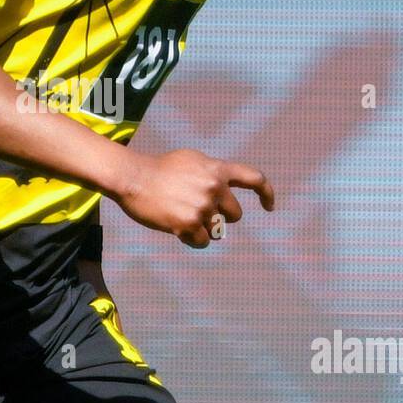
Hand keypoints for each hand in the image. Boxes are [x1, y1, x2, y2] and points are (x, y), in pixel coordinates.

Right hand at [111, 148, 274, 248]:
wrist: (133, 177)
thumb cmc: (158, 169)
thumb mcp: (190, 160)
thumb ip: (211, 172)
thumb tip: (223, 186)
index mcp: (216, 169)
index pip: (254, 178)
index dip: (266, 193)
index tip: (269, 207)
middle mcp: (214, 187)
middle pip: (235, 214)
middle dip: (220, 216)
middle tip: (198, 211)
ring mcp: (202, 207)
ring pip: (217, 231)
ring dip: (204, 229)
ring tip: (181, 216)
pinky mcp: (189, 224)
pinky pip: (202, 242)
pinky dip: (192, 240)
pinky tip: (177, 229)